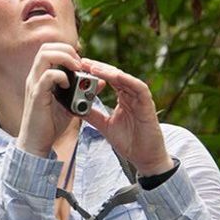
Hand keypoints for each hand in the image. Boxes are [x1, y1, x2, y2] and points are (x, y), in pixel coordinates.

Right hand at [16, 42, 81, 156]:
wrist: (36, 143)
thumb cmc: (50, 125)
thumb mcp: (71, 105)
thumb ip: (83, 92)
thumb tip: (101, 82)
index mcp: (40, 77)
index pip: (49, 49)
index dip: (66, 50)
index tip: (80, 62)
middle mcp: (34, 77)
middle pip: (46, 47)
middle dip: (67, 50)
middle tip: (79, 63)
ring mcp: (34, 85)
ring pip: (45, 55)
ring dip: (65, 58)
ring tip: (76, 69)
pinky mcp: (36, 95)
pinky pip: (48, 75)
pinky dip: (61, 76)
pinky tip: (68, 86)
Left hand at [77, 58, 173, 175]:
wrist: (144, 158)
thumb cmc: (128, 141)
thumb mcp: (104, 126)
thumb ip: (91, 115)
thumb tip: (72, 107)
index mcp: (123, 98)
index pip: (108, 80)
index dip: (95, 72)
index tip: (79, 66)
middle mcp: (132, 95)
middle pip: (115, 75)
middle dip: (99, 67)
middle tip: (82, 62)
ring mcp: (140, 99)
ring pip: (125, 79)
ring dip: (110, 72)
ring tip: (94, 68)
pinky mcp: (148, 105)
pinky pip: (139, 88)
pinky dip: (128, 80)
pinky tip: (115, 76)